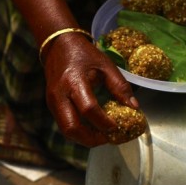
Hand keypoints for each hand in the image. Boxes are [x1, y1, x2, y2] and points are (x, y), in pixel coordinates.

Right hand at [43, 32, 138, 146]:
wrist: (58, 45)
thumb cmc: (84, 54)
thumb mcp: (106, 66)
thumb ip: (120, 86)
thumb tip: (134, 107)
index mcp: (74, 81)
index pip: (88, 109)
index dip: (103, 122)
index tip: (117, 126)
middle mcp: (60, 95)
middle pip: (71, 128)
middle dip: (91, 139)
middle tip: (108, 138)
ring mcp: (52, 102)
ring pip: (66, 131)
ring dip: (84, 139)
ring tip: (101, 136)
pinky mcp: (51, 106)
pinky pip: (64, 125)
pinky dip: (79, 132)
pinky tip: (92, 130)